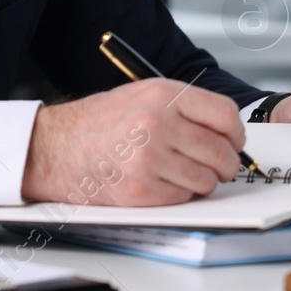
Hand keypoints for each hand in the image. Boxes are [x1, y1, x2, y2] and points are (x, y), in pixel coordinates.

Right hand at [21, 79, 245, 205]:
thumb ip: (183, 108)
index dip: (236, 133)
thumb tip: (226, 131)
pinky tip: (162, 183)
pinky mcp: (141, 190)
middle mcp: (157, 123)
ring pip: (206, 179)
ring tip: (182, 173)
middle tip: (218, 166)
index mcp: (162, 94)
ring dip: (202, 181)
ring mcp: (149, 158)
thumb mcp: (141, 95)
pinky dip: (179, 194)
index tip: (234, 141)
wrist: (54, 147)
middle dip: (225, 163)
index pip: (225, 115)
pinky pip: (183, 197)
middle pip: (220, 150)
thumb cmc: (97, 122)